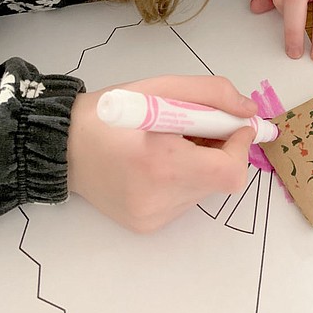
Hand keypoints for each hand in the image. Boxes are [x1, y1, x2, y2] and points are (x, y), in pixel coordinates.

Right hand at [67, 75, 256, 232]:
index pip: (229, 171)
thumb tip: (249, 113)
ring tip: (171, 144)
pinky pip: (186, 200)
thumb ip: (212, 94)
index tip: (232, 124)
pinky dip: (184, 179)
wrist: (62, 146)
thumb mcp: (160, 87)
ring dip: (203, 165)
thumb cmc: (111, 113)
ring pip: (205, 191)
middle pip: (221, 181)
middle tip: (198, 128)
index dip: (239, 146)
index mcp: (161, 164)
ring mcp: (153, 217)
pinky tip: (159, 163)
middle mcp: (159, 199)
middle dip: (221, 151)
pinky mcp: (148, 225)